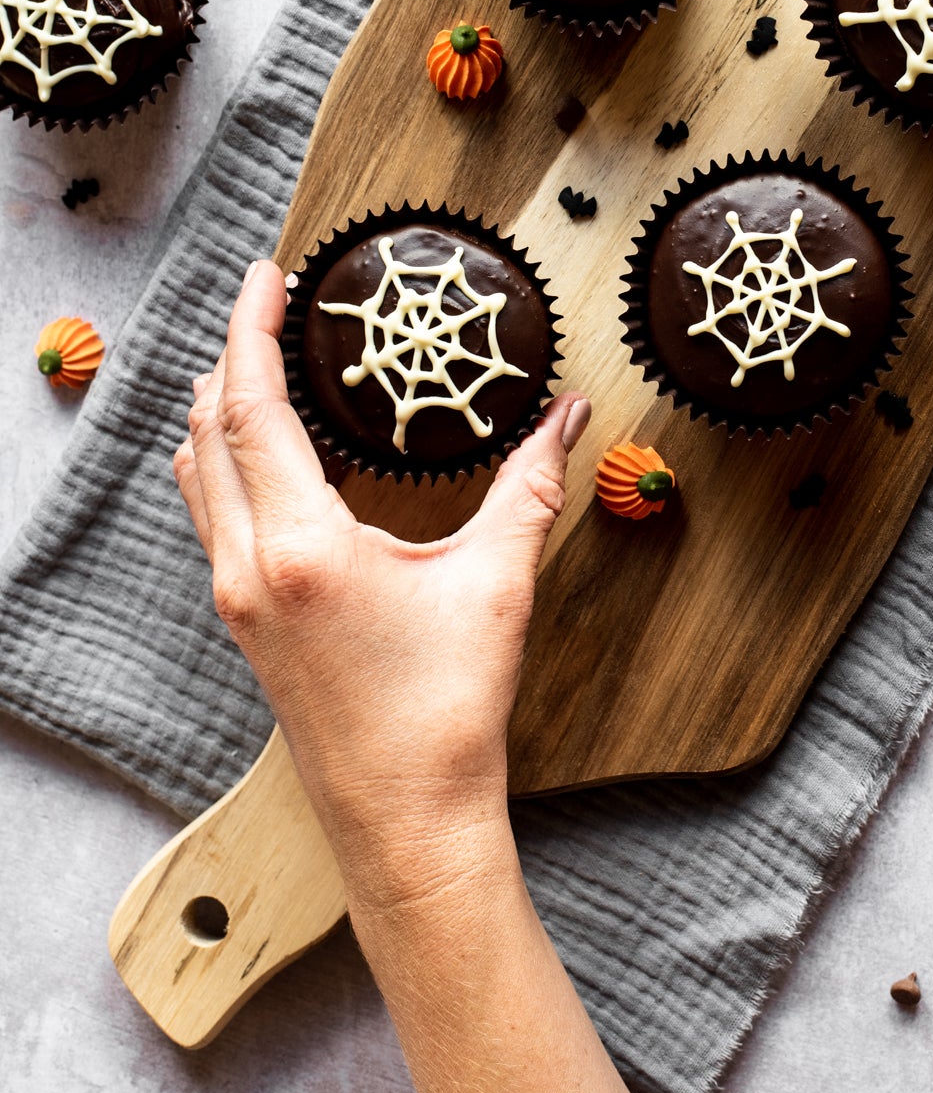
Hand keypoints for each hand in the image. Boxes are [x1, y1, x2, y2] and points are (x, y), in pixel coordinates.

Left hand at [174, 259, 589, 907]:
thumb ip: (532, 485)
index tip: (267, 274)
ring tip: (264, 360)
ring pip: (201, 472)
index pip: (252, 406)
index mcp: (300, 545)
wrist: (408, 818)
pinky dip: (226, 458)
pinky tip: (267, 449)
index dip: (253, 328)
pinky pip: (213, 513)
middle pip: (209, 428)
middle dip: (234, 354)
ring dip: (221, 406)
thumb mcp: (497, 583)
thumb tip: (570, 414)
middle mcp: (249, 565)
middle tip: (272, 304)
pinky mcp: (245, 620)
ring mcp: (237, 596)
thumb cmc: (447, 711)